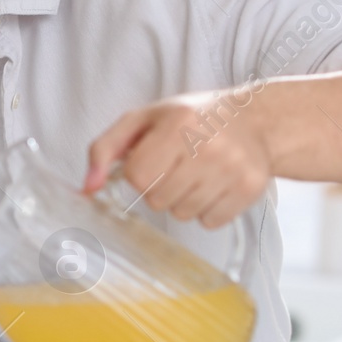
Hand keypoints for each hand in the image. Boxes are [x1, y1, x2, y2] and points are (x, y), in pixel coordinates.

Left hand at [83, 89, 273, 229]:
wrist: (254, 121)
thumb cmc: (192, 119)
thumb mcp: (143, 120)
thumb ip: (106, 149)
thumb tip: (88, 188)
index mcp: (177, 125)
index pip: (137, 175)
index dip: (138, 173)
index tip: (152, 160)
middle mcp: (207, 147)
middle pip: (157, 199)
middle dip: (160, 187)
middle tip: (177, 166)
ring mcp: (231, 170)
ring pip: (182, 214)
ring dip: (182, 200)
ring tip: (196, 174)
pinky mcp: (249, 189)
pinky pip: (209, 222)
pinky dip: (206, 211)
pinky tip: (214, 186)